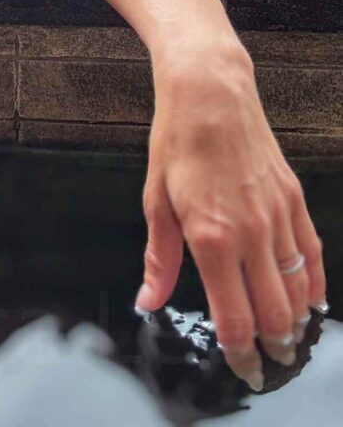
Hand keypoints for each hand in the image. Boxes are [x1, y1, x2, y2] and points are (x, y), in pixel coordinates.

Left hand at [136, 41, 327, 391]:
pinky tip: (309, 300)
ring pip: (298, 288)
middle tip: (266, 364)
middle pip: (274, 313)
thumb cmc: (178, 142)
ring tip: (286, 340)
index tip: (242, 368)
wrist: (210, 93)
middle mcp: (251, 233)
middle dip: (273, 348)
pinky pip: (312, 253)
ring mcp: (277, 216)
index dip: (240, 353)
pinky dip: (313, 283)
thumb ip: (159, 258)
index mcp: (211, 237)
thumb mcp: (155, 200)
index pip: (235, 317)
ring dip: (294, 322)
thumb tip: (149, 299)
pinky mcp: (292, 198)